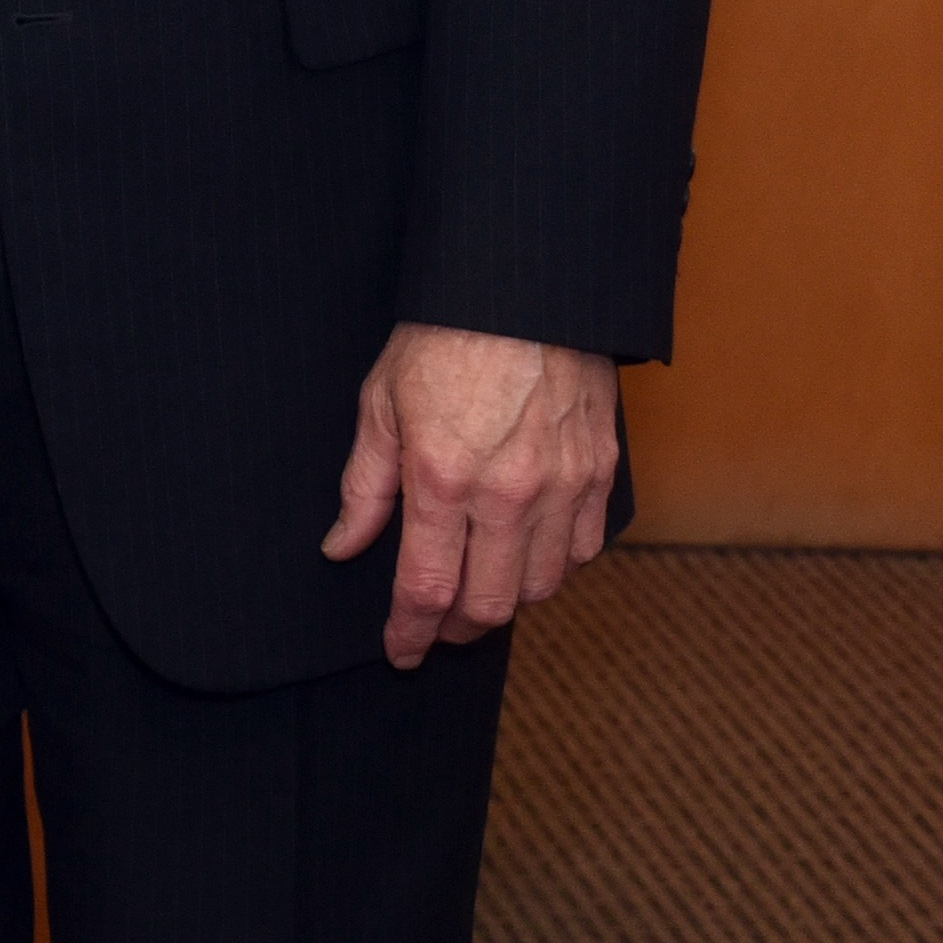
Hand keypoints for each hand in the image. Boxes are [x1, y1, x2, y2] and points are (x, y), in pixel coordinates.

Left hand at [321, 323, 622, 668]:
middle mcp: (508, 493)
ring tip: (477, 590)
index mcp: (443, 477)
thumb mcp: (382, 403)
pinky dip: (554, 567)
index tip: (400, 651)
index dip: (409, 632)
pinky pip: (583, 551)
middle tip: (435, 627)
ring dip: (505, 601)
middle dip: (456, 629)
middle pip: (488, 605)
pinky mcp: (599, 473)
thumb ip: (365, 485)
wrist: (527, 290)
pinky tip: (527, 555)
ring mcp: (562, 486)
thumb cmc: (445, 339)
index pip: (426, 588)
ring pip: (540, 587)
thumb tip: (344, 546)